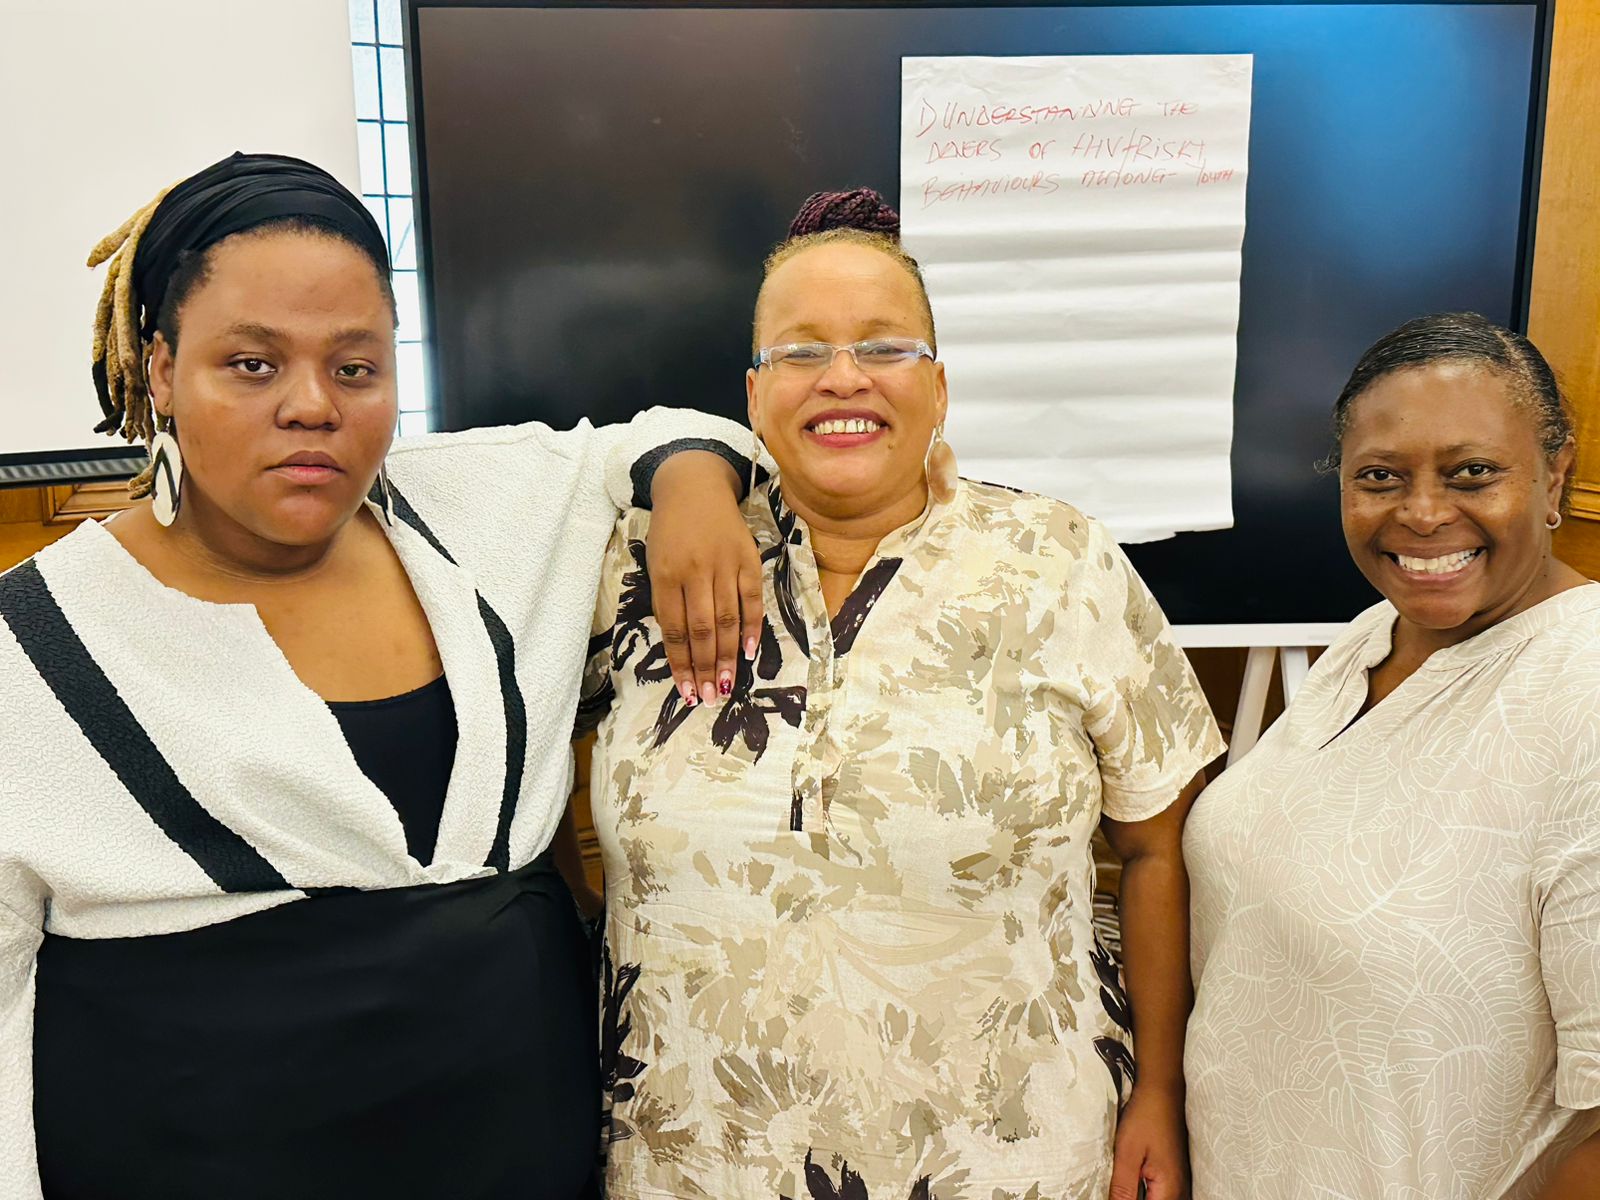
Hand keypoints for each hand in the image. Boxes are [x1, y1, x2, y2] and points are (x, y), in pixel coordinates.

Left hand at [647, 452, 763, 707]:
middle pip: (702, 629)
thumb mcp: (655, 563)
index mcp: (666, 574)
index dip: (681, 664)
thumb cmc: (670, 531)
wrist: (694, 486)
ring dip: (727, 656)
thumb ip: (668, 601)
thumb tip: (683, 647)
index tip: (687, 691)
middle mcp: (695, 571)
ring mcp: (724, 564)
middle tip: (709, 698)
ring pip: (727, 619)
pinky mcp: (748, 558)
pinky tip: (749, 652)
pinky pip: (751, 599)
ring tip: (726, 685)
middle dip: (705, 668)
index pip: (675, 629)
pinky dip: (752, 627)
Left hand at [1108, 1084, 1189, 1199]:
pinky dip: (1143, 1191)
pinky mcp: (1173, 1174)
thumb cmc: (1146, 1117)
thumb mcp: (1127, 1152)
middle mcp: (1179, 1190)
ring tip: (1122, 1181)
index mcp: (1169, 1190)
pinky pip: (1159, 1193)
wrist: (1162, 1091)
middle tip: (1118, 1183)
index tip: (1115, 1191)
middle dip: (1131, 1197)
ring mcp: (1178, 1183)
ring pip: (1156, 1199)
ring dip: (1136, 1193)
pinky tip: (1130, 1180)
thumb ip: (1122, 1188)